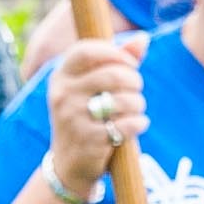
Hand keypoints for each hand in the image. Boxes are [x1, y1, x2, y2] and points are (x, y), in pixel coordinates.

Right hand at [45, 33, 147, 187]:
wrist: (69, 164)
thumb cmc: (87, 117)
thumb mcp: (92, 88)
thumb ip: (117, 62)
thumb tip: (143, 39)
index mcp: (61, 77)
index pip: (87, 51)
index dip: (116, 54)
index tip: (130, 65)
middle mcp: (63, 95)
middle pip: (112, 75)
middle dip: (135, 81)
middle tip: (137, 90)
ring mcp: (73, 118)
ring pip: (123, 100)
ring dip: (139, 104)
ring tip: (136, 109)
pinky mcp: (88, 140)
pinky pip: (127, 124)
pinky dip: (139, 123)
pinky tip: (137, 125)